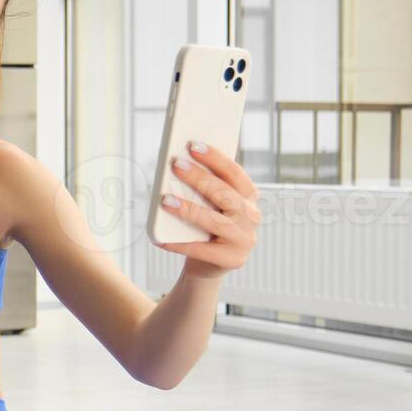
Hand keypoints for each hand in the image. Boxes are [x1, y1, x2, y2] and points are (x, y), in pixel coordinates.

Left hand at [156, 140, 260, 280]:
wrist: (208, 264)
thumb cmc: (205, 226)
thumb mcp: (209, 204)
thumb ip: (203, 187)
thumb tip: (178, 164)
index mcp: (248, 196)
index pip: (234, 173)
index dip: (215, 158)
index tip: (193, 145)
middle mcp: (251, 216)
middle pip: (225, 194)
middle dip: (200, 178)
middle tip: (176, 165)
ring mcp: (244, 239)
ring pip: (215, 221)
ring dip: (189, 209)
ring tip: (165, 199)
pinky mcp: (233, 260)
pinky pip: (202, 250)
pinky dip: (179, 244)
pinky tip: (159, 238)